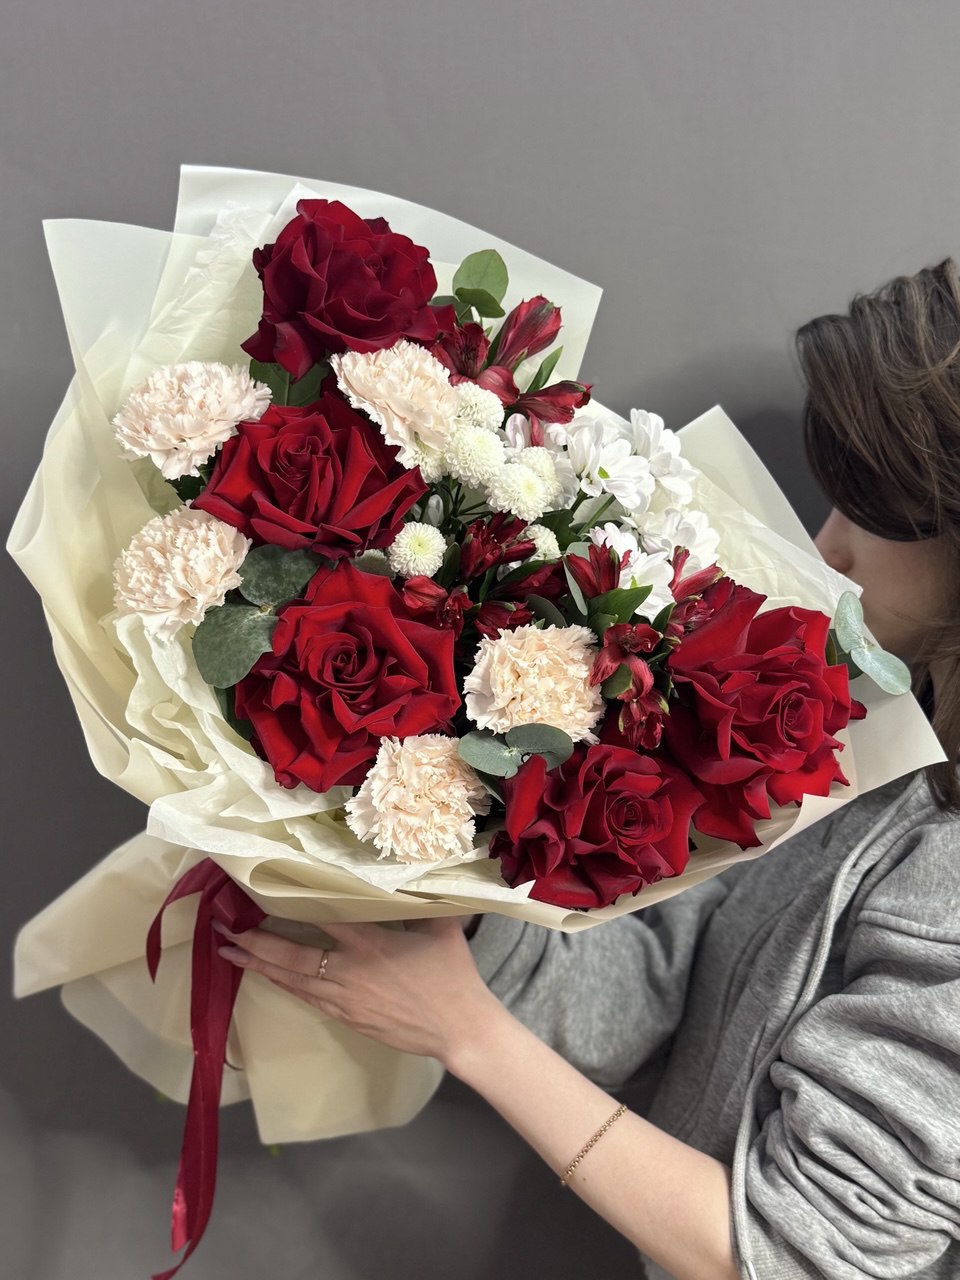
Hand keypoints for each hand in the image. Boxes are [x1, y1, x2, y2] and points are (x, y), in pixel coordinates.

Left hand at [215, 916, 497, 1066]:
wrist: (460, 1030)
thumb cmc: (453, 976)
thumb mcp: (443, 927)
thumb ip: (423, 900)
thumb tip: (420, 870)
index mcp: (370, 943)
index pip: (323, 918)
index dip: (291, 905)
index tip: (263, 892)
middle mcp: (348, 971)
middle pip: (291, 955)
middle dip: (255, 943)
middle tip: (224, 929)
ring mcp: (344, 998)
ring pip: (292, 980)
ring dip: (259, 966)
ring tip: (230, 953)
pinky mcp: (347, 1017)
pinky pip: (306, 998)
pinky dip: (282, 985)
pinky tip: (267, 977)